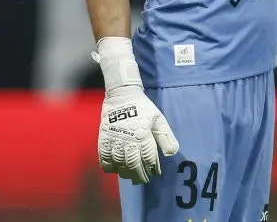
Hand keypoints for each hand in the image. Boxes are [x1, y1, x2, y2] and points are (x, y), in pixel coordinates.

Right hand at [93, 37, 178, 183]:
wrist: (122, 95)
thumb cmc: (143, 108)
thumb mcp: (158, 119)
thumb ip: (165, 137)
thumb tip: (172, 153)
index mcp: (142, 134)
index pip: (148, 157)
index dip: (152, 167)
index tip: (156, 173)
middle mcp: (128, 138)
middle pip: (132, 163)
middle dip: (139, 174)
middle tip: (143, 181)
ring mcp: (114, 138)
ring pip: (118, 162)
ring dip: (124, 172)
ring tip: (130, 177)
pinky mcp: (103, 137)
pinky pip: (104, 156)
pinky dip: (108, 165)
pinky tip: (113, 170)